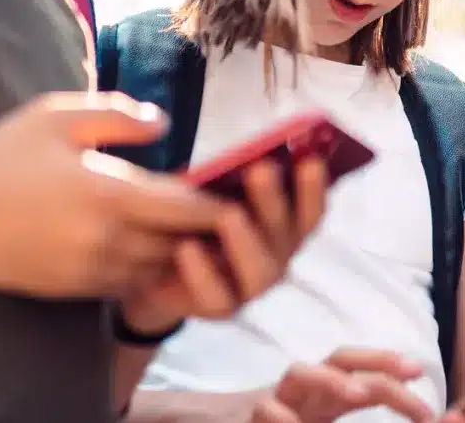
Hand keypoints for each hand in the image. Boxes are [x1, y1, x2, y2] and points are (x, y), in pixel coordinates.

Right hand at [0, 92, 227, 298]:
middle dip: (204, 228)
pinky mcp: (72, 291)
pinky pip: (127, 283)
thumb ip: (117, 115)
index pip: (187, 208)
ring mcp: (89, 271)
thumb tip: (164, 123)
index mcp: (108, 193)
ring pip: (157, 268)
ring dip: (175, 250)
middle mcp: (106, 240)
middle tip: (225, 206)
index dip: (219, 201)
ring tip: (187, 224)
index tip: (240, 188)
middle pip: (181, 243)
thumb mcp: (55, 116)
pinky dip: (144, 266)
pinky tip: (145, 242)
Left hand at [119, 156, 329, 334]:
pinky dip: (203, 272)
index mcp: (286, 221)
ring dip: (247, 241)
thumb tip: (251, 157)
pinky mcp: (221, 307)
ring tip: (228, 216)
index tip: (310, 161)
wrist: (150, 262)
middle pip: (289, 233)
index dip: (314, 187)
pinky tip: (186, 247)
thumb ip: (235, 174)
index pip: (310, 207)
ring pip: (262, 270)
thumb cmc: (192, 213)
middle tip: (261, 170)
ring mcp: (253, 284)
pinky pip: (218, 296)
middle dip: (274, 201)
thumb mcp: (209, 187)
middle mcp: (278, 254)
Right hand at [252, 349, 435, 422]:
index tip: (421, 372)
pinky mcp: (249, 416)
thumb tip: (414, 416)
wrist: (221, 421)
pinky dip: (282, 417)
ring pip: (299, 371)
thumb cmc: (281, 421)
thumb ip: (355, 404)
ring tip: (360, 393)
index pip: (360, 368)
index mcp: (324, 393)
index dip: (389, 366)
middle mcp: (303, 389)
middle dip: (376, 361)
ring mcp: (274, 398)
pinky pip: (266, 410)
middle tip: (409, 373)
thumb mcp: (320, 417)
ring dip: (331, 379)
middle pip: (339, 358)